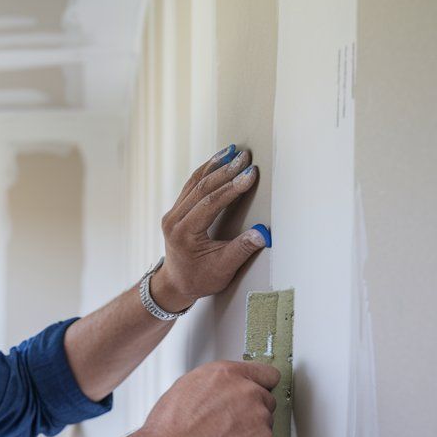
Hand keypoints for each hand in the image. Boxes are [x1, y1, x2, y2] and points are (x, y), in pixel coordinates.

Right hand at [138, 361, 279, 436]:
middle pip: (266, 399)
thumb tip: (226, 388)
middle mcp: (247, 391)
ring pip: (265, 423)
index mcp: (228, 374)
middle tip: (229, 423)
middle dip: (252, 410)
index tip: (259, 391)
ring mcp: (258, 416)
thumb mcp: (188, 386)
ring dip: (251, 430)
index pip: (266, 373)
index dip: (261, 385)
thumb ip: (217, 384)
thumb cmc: (170, 427)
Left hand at [153, 146, 267, 309]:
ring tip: (234, 151)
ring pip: (194, 182)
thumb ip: (242, 249)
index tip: (250, 174)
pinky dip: (206, 171)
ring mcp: (173, 214)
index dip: (232, 188)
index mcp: (183, 233)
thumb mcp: (223, 269)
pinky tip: (219, 161)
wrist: (176, 284)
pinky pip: (191, 186)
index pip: (210, 203)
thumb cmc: (200, 279)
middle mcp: (174, 220)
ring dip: (215, 166)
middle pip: (201, 188)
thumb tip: (263, 233)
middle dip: (225, 171)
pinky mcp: (177, 210)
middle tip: (245, 157)